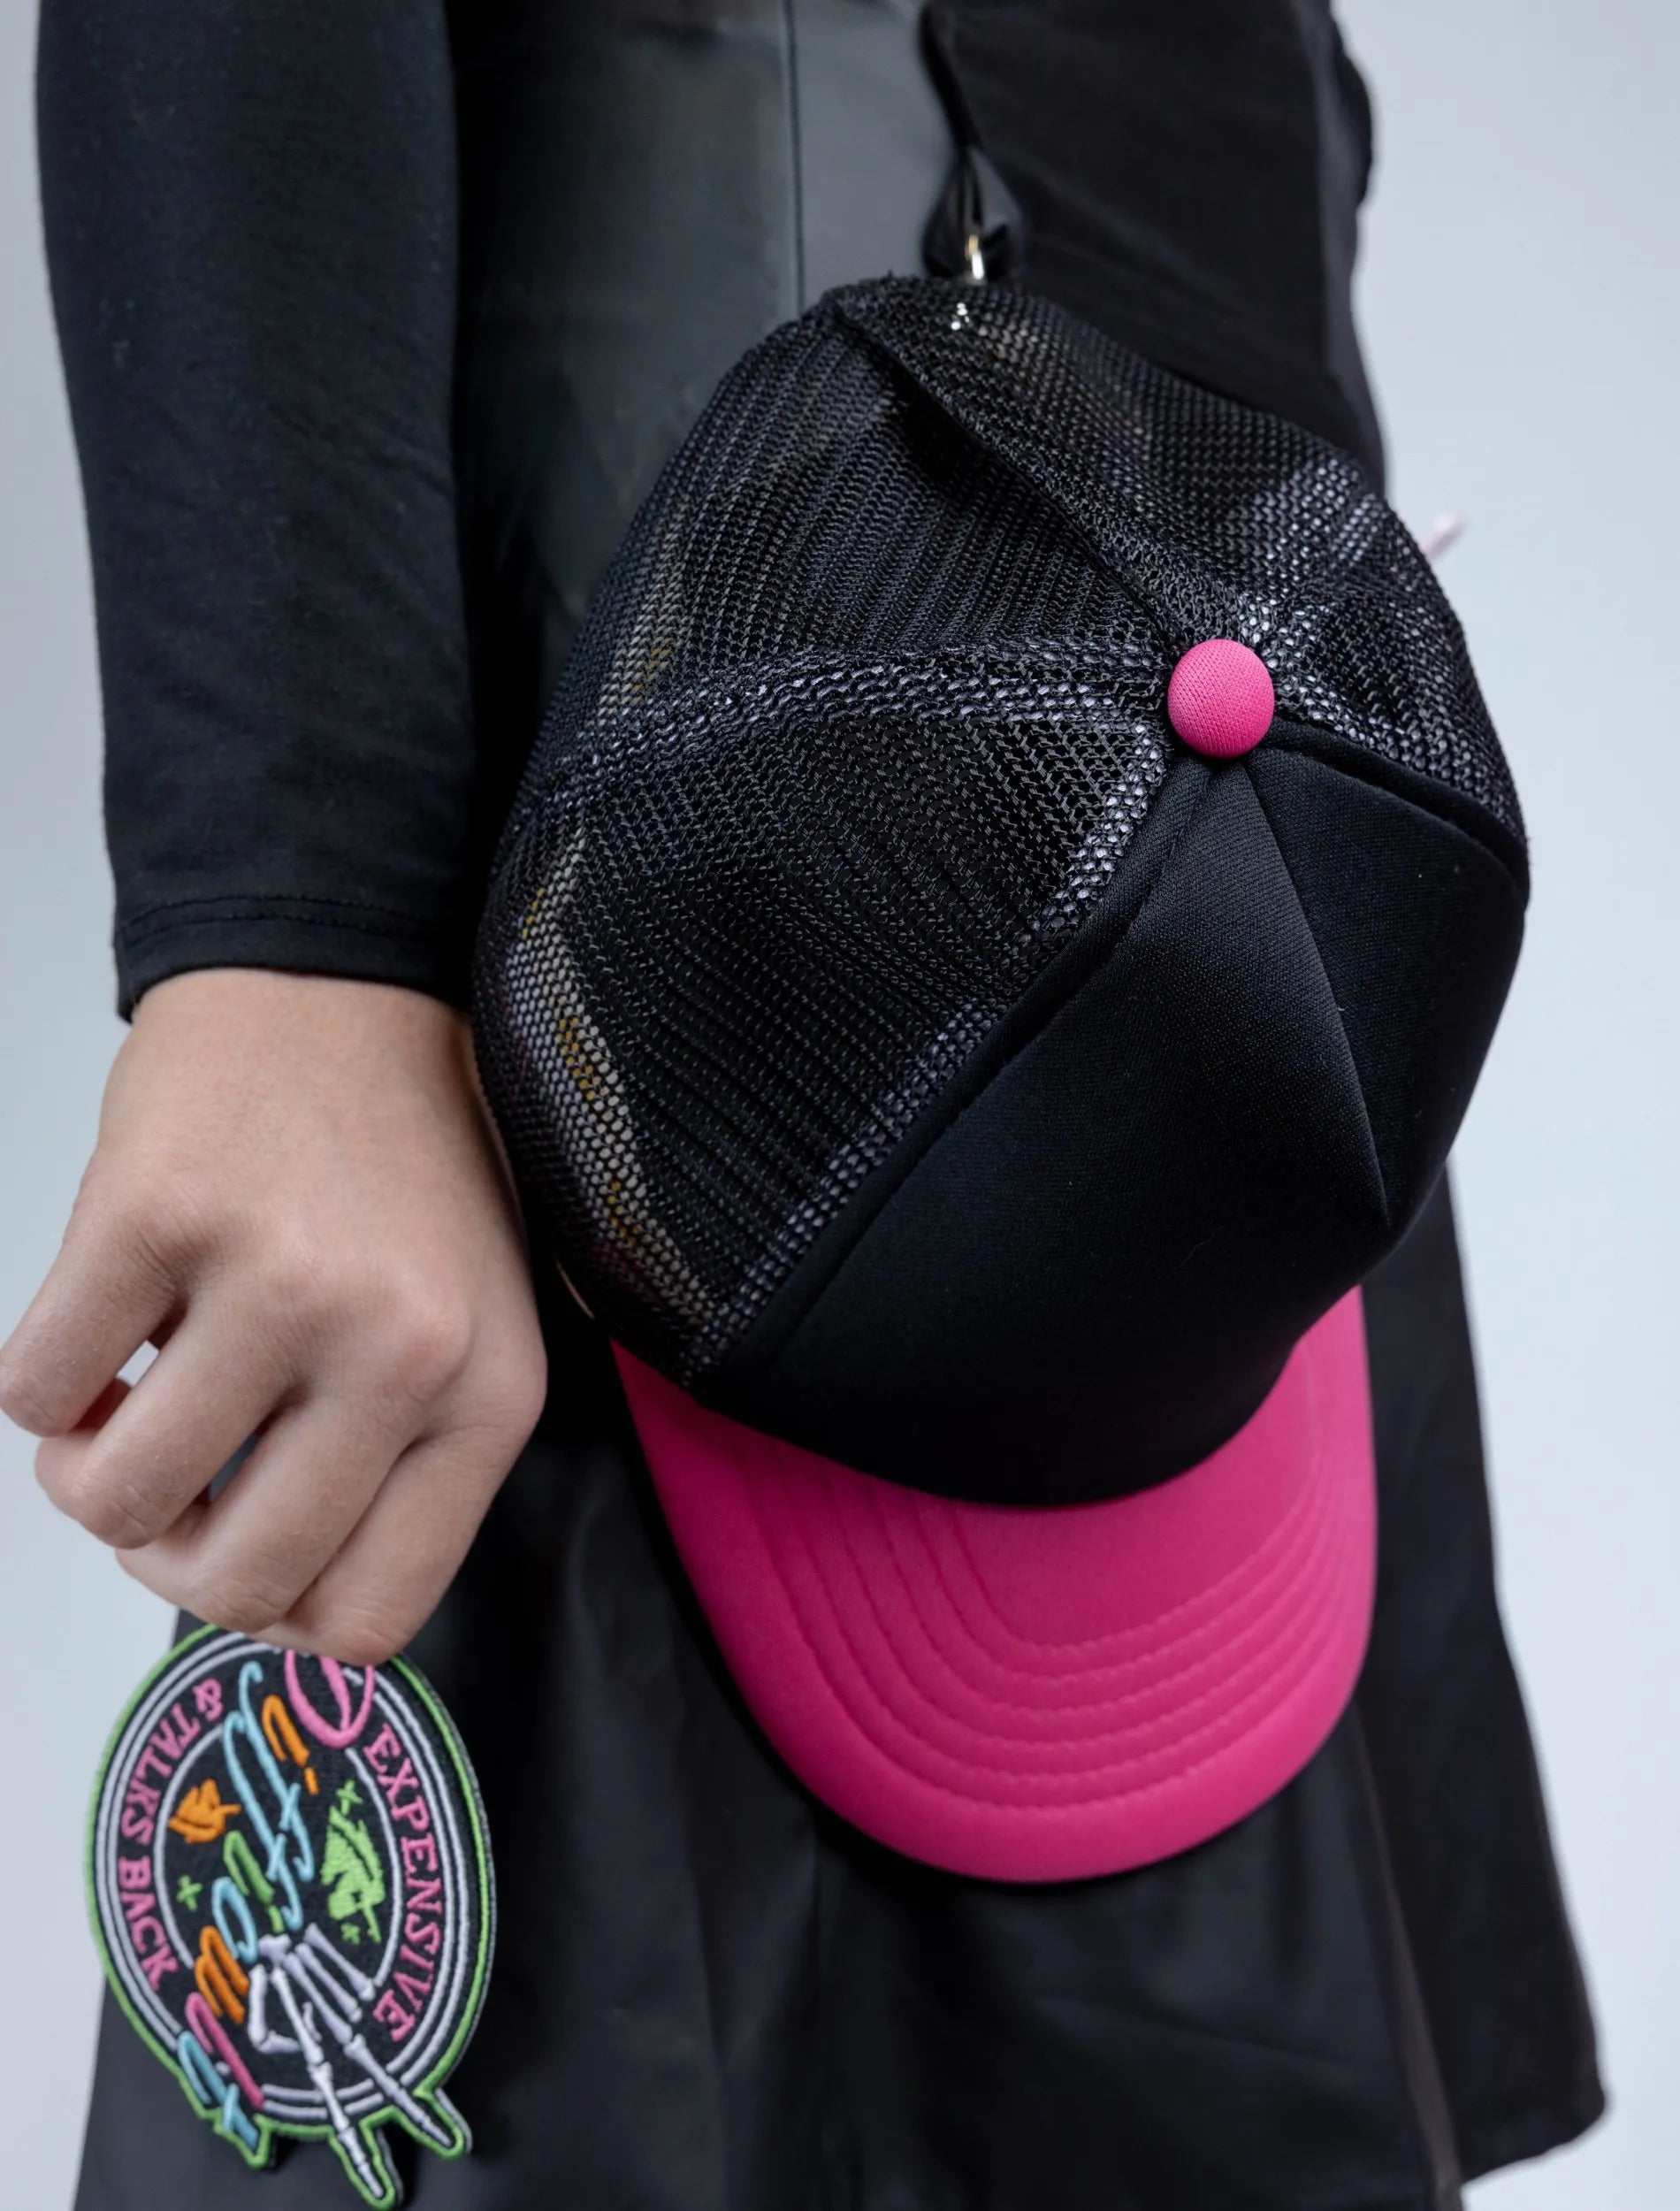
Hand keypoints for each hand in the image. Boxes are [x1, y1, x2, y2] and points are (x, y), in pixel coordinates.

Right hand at [0, 970, 546, 1661]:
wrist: (340, 990)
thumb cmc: (400, 1173)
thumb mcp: (466, 1330)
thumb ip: (401, 1466)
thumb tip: (278, 1601)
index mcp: (491, 1399)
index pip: (372, 1620)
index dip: (276, 1611)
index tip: (239, 1550)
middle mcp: (403, 1353)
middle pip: (236, 1585)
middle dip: (164, 1555)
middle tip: (161, 1480)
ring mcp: (282, 1282)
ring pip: (114, 1501)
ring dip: (87, 1469)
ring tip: (120, 1397)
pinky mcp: (160, 1215)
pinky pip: (35, 1392)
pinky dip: (41, 1384)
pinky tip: (98, 1322)